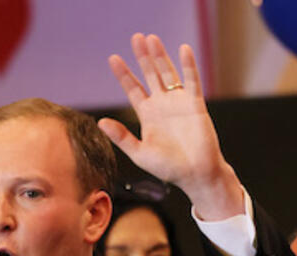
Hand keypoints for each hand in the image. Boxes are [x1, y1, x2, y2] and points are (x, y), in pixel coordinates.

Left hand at [98, 34, 242, 220]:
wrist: (196, 175)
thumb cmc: (169, 168)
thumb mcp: (139, 153)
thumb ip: (121, 137)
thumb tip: (100, 122)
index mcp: (147, 115)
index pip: (132, 89)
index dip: (123, 74)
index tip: (113, 58)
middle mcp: (162, 105)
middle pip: (150, 75)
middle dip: (142, 57)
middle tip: (136, 38)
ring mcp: (179, 103)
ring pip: (168, 73)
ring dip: (160, 56)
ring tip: (152, 39)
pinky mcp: (195, 104)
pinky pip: (192, 81)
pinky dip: (188, 65)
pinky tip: (183, 50)